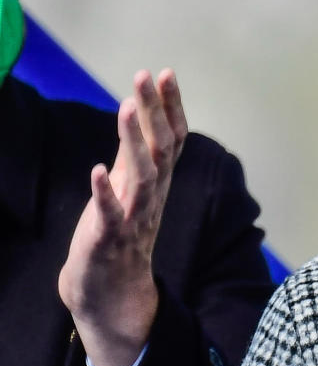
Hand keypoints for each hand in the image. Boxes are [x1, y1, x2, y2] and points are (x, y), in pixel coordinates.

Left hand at [59, 69, 187, 365]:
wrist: (112, 293)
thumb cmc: (118, 234)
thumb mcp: (130, 187)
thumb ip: (136, 152)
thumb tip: (139, 109)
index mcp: (157, 182)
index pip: (173, 137)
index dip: (171, 106)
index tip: (165, 72)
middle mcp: (151, 195)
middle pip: (161, 148)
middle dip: (155, 110)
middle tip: (147, 75)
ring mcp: (133, 218)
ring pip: (141, 175)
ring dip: (134, 141)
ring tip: (126, 108)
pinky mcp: (109, 240)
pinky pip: (110, 216)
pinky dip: (105, 194)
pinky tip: (96, 171)